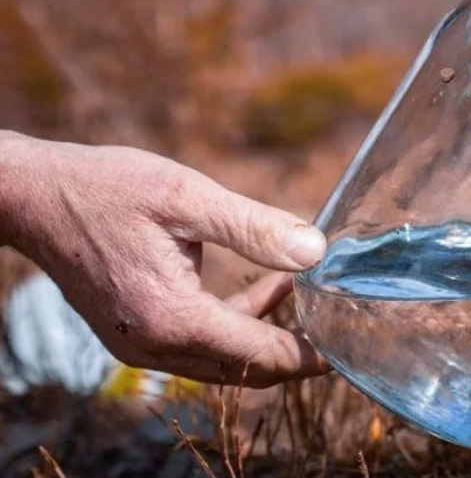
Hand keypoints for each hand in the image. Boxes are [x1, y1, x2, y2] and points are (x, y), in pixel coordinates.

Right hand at [0, 132, 330, 388]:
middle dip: (296, 349)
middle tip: (340, 321)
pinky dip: (238, 321)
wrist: (31, 197)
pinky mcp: (135, 331)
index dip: (312, 355)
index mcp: (173, 317)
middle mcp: (155, 344)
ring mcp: (141, 344)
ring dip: (268, 331)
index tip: (351, 346)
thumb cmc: (106, 188)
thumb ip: (254, 226)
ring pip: (225, 359)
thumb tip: (317, 251)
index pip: (262, 356)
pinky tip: (267, 284)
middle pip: (246, 369)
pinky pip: (201, 343)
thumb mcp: (186, 196)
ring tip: (307, 288)